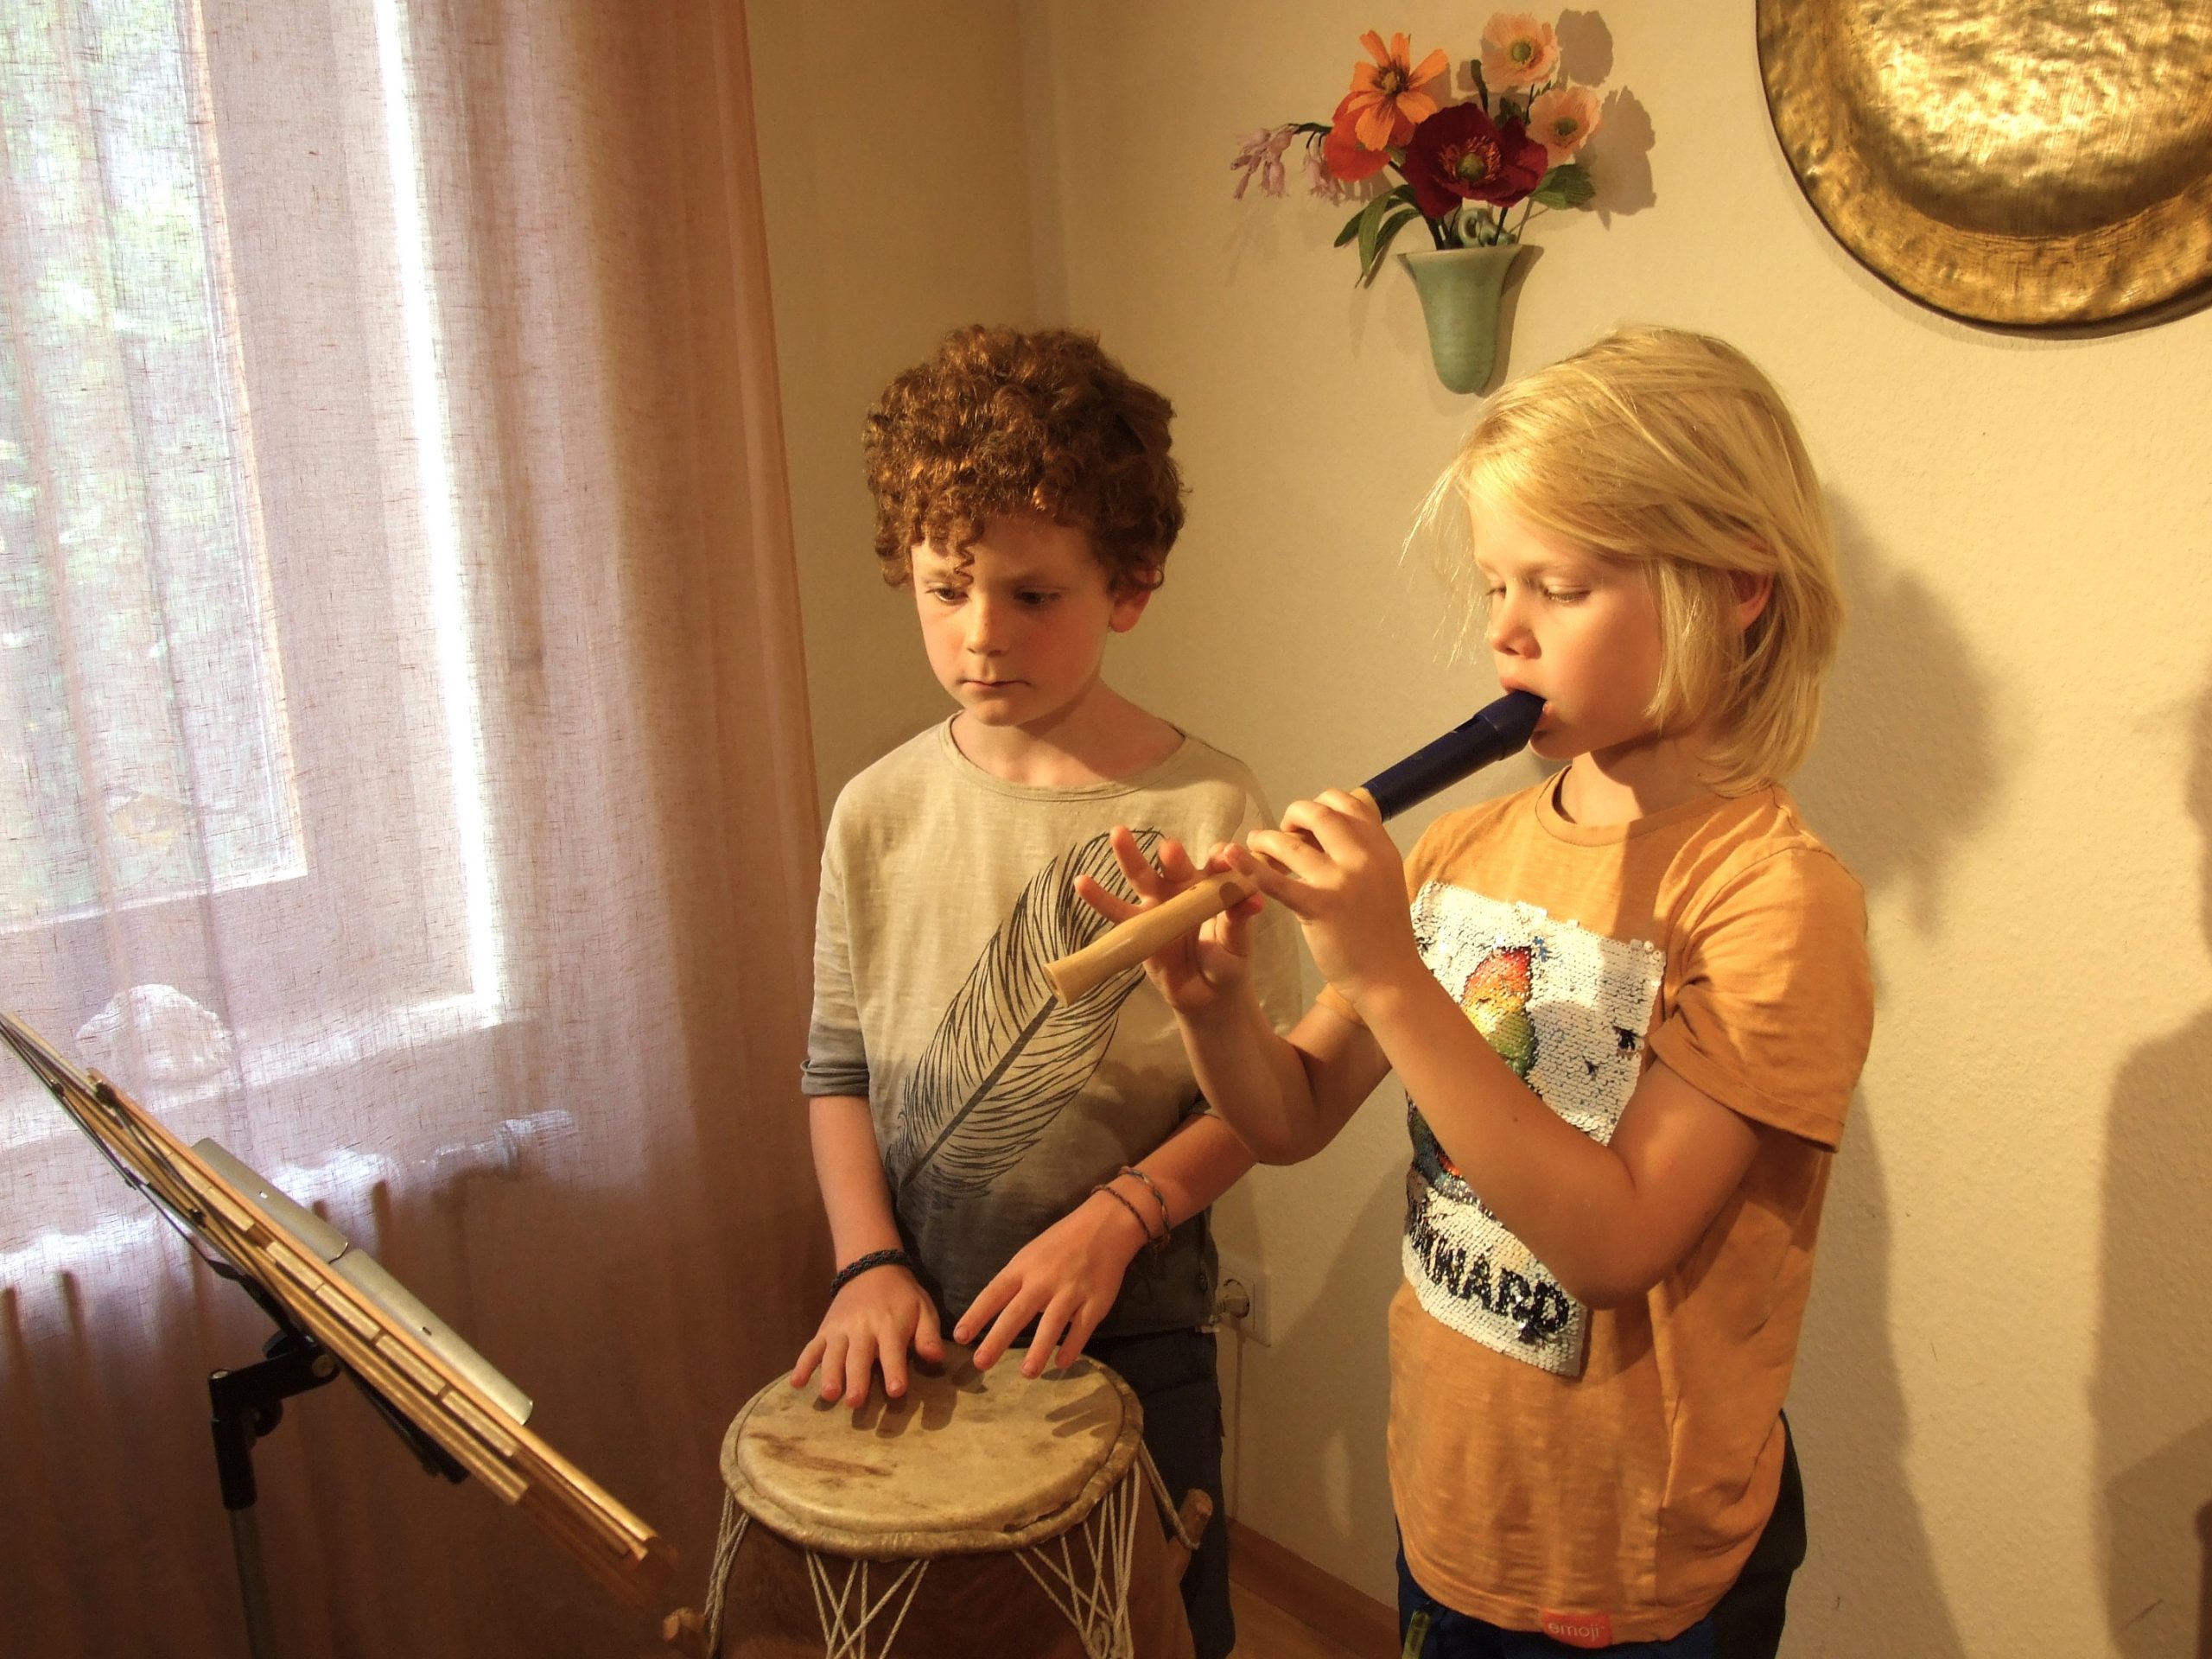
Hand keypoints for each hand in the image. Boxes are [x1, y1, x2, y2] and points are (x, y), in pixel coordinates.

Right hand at [789, 1264, 944, 1409]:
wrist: (871, 1267)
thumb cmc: (902, 1297)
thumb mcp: (924, 1309)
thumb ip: (928, 1335)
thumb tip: (936, 1357)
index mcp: (890, 1325)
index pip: (893, 1350)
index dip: (894, 1370)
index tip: (895, 1391)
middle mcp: (862, 1328)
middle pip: (858, 1356)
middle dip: (857, 1379)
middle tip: (855, 1402)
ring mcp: (840, 1329)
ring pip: (833, 1354)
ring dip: (830, 1374)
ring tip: (829, 1394)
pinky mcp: (824, 1330)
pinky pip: (811, 1347)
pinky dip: (802, 1364)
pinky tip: (795, 1383)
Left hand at [952, 1188, 1150, 1374]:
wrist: (1105, 1225)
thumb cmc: (1061, 1242)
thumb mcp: (1030, 1254)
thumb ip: (1015, 1283)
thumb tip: (996, 1315)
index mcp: (1023, 1267)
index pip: (994, 1293)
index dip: (976, 1315)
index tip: (960, 1337)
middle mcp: (1044, 1280)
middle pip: (1017, 1312)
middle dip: (997, 1339)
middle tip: (980, 1363)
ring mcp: (1071, 1291)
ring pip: (1051, 1324)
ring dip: (1038, 1350)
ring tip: (1027, 1373)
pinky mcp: (1095, 1301)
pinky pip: (1082, 1328)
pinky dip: (1072, 1347)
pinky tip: (1062, 1364)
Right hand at [1074, 827, 1266, 1017]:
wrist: (1207, 997)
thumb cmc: (1227, 964)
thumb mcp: (1237, 945)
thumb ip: (1238, 923)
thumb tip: (1253, 901)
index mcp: (1213, 888)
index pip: (1217, 866)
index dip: (1220, 861)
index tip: (1222, 860)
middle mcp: (1184, 889)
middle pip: (1176, 866)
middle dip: (1173, 857)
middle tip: (1170, 849)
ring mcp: (1160, 905)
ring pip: (1143, 878)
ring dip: (1130, 857)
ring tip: (1118, 834)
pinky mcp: (1139, 926)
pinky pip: (1117, 911)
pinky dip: (1099, 898)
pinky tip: (1082, 882)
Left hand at [1243, 789, 1421, 1007]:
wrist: (1391, 979)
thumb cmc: (1384, 935)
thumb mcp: (1385, 880)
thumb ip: (1363, 854)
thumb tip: (1328, 832)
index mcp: (1382, 848)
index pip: (1348, 803)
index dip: (1321, 804)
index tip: (1307, 824)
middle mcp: (1365, 857)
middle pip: (1319, 813)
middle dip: (1293, 816)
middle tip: (1282, 833)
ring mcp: (1342, 881)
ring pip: (1292, 843)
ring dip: (1266, 839)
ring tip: (1255, 845)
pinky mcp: (1319, 907)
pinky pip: (1276, 880)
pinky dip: (1249, 865)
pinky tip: (1231, 856)